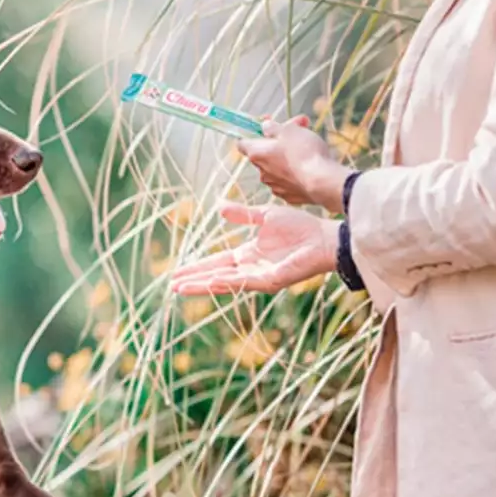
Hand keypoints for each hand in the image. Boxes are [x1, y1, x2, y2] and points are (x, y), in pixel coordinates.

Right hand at [171, 202, 337, 295]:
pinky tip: (211, 282)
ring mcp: (259, 276)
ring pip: (225, 283)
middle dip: (194, 281)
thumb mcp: (265, 216)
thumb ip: (242, 215)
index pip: (216, 263)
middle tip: (172, 286)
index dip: (197, 267)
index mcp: (248, 255)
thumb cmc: (301, 227)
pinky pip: (244, 282)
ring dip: (203, 286)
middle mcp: (250, 268)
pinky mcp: (270, 280)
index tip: (177, 272)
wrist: (323, 236)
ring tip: (182, 288)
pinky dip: (226, 283)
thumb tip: (218, 207)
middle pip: (215, 276)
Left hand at [238, 116, 350, 212]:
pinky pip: (288, 180)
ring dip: (288, 156)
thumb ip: (273, 127)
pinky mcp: (289, 196)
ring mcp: (275, 186)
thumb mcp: (289, 131)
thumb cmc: (304, 153)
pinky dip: (295, 172)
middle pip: (265, 153)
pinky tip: (309, 166)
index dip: (253, 132)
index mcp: (257, 154)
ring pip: (277, 167)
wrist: (322, 182)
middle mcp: (262, 172)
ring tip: (307, 147)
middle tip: (299, 128)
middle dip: (279, 140)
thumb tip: (265, 126)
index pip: (243, 143)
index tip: (267, 125)